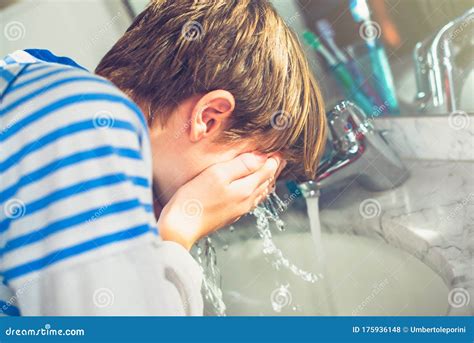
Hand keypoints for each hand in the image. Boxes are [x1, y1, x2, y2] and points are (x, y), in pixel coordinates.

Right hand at [158, 153, 281, 249]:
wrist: (181, 226)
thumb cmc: (195, 198)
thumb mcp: (217, 174)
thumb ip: (241, 165)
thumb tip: (262, 157)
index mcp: (246, 189)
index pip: (268, 170)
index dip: (274, 158)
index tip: (278, 148)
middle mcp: (247, 201)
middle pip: (267, 181)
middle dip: (274, 168)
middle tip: (279, 157)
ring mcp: (240, 210)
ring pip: (261, 192)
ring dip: (268, 179)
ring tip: (271, 169)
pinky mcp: (231, 215)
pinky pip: (252, 200)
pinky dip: (258, 190)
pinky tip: (254, 188)